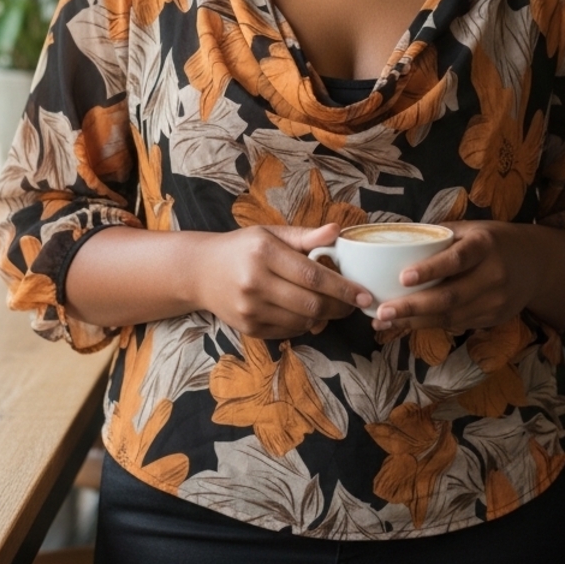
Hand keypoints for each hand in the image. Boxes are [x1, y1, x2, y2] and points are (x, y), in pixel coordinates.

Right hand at [197, 223, 372, 338]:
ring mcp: (250, 309)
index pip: (312, 274)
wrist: (201, 272)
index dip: (342, 287)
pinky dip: (305, 324)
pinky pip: (289, 332)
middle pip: (310, 303)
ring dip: (324, 317)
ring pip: (303, 321)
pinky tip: (307, 312)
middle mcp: (254, 282)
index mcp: (263, 253)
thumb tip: (337, 231)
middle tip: (355, 303)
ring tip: (332, 305)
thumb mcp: (271, 233)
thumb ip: (305, 236)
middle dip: (340, 307)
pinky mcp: (249, 328)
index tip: (364, 294)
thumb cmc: (242, 248)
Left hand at [371, 221, 547, 332]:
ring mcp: (495, 302)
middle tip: (382, 311)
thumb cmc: (493, 240)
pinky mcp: (492, 319)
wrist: (538, 265)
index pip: (457, 259)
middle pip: (450, 297)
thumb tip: (397, 239)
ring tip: (383, 322)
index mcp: (485, 245)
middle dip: (412, 307)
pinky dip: (429, 325)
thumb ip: (440, 236)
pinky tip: (405, 324)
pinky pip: (456, 324)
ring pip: (450, 317)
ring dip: (414, 322)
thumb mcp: (472, 228)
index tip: (403, 277)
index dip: (430, 270)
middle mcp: (493, 275)